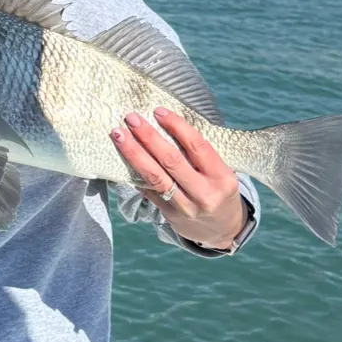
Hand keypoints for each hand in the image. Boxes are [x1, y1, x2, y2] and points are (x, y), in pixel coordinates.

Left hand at [112, 108, 245, 250]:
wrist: (223, 230)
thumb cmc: (220, 191)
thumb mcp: (221, 172)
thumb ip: (200, 154)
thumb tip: (165, 124)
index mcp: (222, 177)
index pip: (197, 146)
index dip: (176, 126)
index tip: (157, 111)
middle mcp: (204, 193)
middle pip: (171, 161)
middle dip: (148, 137)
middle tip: (131, 118)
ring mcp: (185, 207)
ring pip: (155, 177)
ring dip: (134, 154)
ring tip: (119, 135)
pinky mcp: (169, 215)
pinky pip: (148, 191)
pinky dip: (135, 173)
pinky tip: (121, 158)